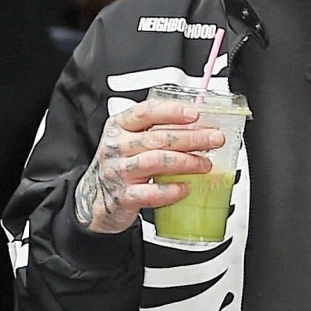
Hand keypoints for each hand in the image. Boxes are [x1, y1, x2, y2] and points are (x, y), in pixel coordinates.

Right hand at [74, 98, 225, 233]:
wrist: (96, 199)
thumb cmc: (120, 166)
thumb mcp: (129, 141)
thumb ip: (156, 132)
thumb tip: (199, 127)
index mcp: (119, 127)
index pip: (145, 112)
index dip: (171, 111)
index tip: (194, 114)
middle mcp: (117, 147)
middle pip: (157, 137)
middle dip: (191, 137)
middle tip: (215, 139)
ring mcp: (119, 172)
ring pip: (155, 161)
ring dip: (186, 162)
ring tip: (205, 164)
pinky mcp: (124, 197)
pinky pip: (150, 193)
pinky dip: (171, 191)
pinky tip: (186, 188)